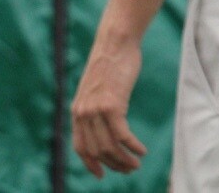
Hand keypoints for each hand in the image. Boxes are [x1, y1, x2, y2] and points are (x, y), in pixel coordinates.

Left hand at [71, 37, 146, 177]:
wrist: (114, 44)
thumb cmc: (110, 67)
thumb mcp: (96, 91)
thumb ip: (95, 109)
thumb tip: (102, 127)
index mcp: (77, 110)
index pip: (80, 146)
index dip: (90, 164)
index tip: (101, 175)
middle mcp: (82, 112)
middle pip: (96, 150)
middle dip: (113, 164)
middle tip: (130, 169)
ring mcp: (95, 109)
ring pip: (109, 146)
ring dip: (125, 160)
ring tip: (137, 163)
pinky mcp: (111, 105)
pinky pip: (122, 136)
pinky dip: (133, 147)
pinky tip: (141, 150)